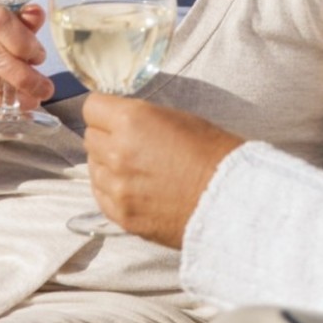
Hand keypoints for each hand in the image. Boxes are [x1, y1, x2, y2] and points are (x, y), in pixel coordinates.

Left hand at [81, 96, 243, 248]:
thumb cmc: (214, 153)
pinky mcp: (122, 215)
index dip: (104, 110)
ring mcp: (117, 187)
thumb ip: (142, 119)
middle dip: (106, 136)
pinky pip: (100, 195)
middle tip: (131, 142)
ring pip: (93, 167)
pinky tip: (135, 187)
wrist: (232, 199)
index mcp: (132, 121)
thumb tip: (121, 122)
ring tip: (136, 168)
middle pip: (90, 137)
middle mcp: (117, 152)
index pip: (91, 108)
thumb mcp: (179, 118)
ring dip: (108, 164)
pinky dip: (112, 189)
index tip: (114, 116)